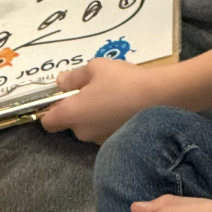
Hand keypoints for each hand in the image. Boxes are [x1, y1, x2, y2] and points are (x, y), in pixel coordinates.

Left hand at [41, 58, 158, 143]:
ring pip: (90, 127)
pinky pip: (107, 131)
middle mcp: (83, 132)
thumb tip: (61, 82)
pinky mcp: (119, 144)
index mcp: (72, 114)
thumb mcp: (95, 68)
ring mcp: (101, 141)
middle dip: (79, 108)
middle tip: (95, 88)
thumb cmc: (123, 81)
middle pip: (71, 123)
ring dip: (96, 115)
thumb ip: (73, 77)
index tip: (65, 95)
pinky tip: (126, 107)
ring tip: (115, 96)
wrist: (162, 99)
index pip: (48, 122)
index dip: (52, 108)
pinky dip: (111, 122)